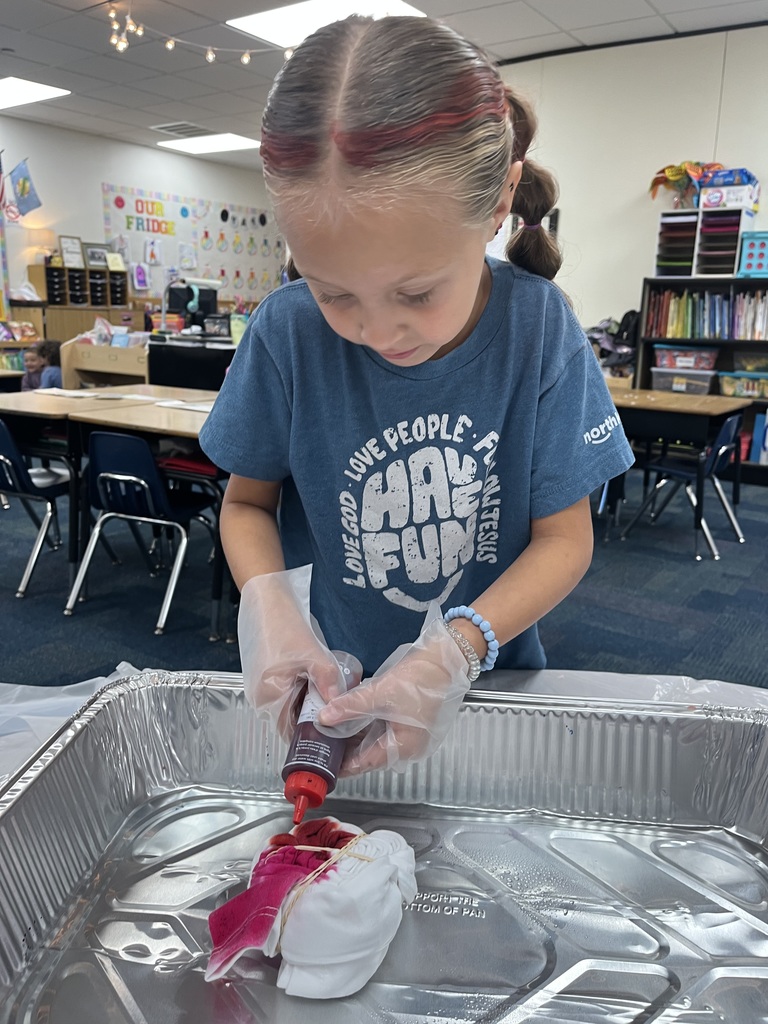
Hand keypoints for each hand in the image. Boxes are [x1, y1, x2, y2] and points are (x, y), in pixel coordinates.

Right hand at [237, 565, 351, 740]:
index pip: (291, 732)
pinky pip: (287, 692)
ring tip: (330, 693)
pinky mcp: (267, 676)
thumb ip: (327, 681)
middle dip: (315, 717)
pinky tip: (317, 680)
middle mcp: (261, 697)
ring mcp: (263, 686)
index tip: (335, 733)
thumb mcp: (311, 653)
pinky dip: (302, 690)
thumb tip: (338, 704)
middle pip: (292, 719)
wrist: (266, 598)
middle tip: (339, 711)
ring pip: (291, 705)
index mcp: (269, 698)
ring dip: (309, 702)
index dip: (313, 735)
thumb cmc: (282, 623)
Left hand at [316, 604, 469, 774]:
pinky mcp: (409, 724)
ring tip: (332, 731)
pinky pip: (383, 732)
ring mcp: (410, 736)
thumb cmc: (421, 679)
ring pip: (376, 742)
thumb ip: (350, 707)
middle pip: (370, 755)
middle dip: (347, 750)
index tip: (324, 763)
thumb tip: (326, 717)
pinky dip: (367, 728)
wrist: (443, 661)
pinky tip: (352, 720)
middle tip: (323, 744)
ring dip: (356, 738)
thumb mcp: (379, 693)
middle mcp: (409, 747)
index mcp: (404, 747)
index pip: (365, 763)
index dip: (343, 764)